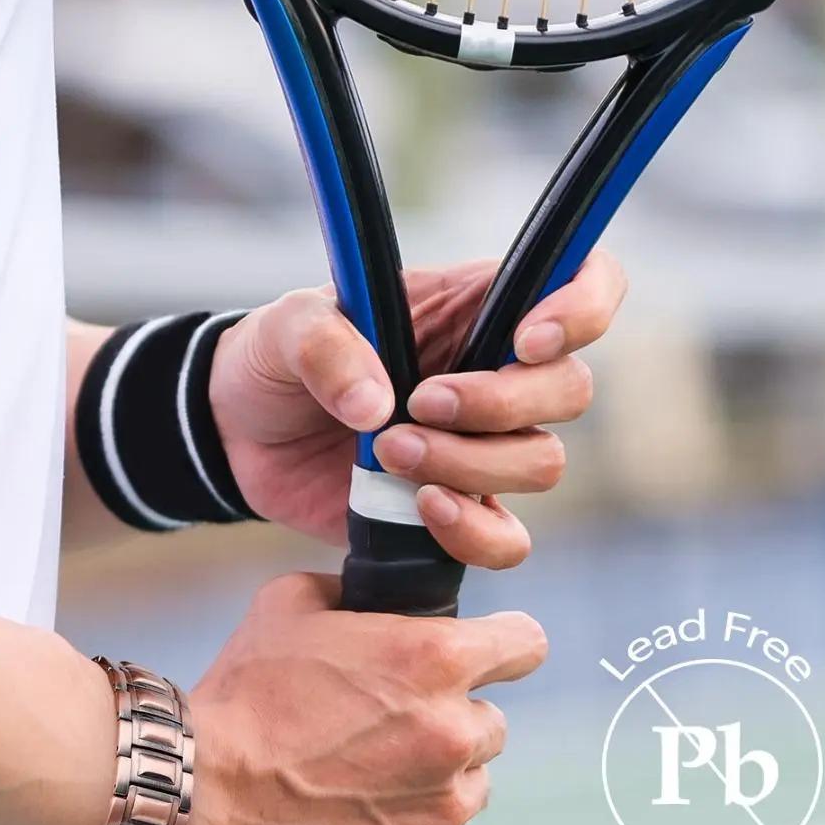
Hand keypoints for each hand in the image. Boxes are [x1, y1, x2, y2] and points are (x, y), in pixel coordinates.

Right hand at [164, 576, 546, 824]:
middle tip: (378, 733)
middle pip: (488, 724)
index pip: (525, 644)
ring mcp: (444, 810)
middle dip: (445, 723)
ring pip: (468, 788)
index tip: (479, 660)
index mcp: (434, 660)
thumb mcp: (287, 607)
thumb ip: (352, 595)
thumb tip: (376, 600)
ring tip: (359, 786)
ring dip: (430, 784)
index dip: (500, 647)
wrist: (193, 801)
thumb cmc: (237, 701)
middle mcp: (454, 735)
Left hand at [209, 252, 626, 565]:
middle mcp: (496, 374)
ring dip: (471, 464)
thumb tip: (378, 407)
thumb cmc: (276, 360)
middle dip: (499, 403)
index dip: (583, 308)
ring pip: (541, 463)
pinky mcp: (456, 512)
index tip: (526, 340)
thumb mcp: (286, 328)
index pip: (585, 284)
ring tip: (388, 451)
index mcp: (475, 306)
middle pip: (569, 389)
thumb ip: (326, 346)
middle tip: (416, 404)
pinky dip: (472, 532)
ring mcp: (482, 448)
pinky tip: (419, 509)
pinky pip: (506, 540)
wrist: (239, 436)